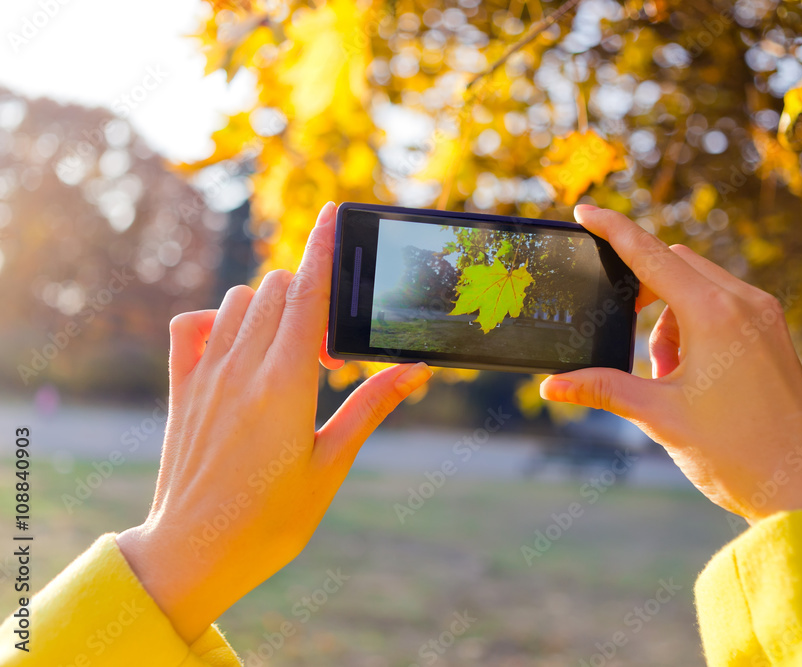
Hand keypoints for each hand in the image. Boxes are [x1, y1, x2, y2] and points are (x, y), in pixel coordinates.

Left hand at [117, 202, 431, 641]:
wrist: (194, 553)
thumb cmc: (271, 520)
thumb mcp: (332, 464)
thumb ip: (371, 407)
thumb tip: (414, 370)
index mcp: (286, 384)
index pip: (311, 294)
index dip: (326, 248)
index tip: (337, 213)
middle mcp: (242, 367)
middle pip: (279, 287)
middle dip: (312, 296)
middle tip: (327, 353)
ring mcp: (206, 374)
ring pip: (241, 300)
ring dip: (271, 307)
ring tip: (289, 356)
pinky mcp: (182, 388)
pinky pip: (193, 325)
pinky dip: (218, 320)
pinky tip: (236, 348)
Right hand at [540, 205, 801, 523]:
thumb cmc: (735, 454)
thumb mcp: (660, 417)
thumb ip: (603, 389)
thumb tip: (552, 385)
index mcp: (714, 315)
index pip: (649, 256)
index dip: (612, 231)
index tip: (585, 211)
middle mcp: (745, 304)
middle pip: (675, 266)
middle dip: (642, 293)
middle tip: (629, 337)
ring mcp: (766, 317)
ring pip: (699, 287)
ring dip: (669, 317)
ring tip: (667, 375)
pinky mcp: (774, 335)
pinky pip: (724, 307)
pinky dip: (696, 327)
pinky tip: (692, 376)